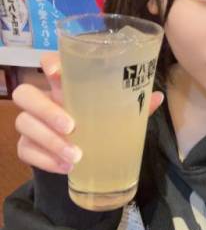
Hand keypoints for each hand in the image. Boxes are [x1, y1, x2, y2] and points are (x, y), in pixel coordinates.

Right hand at [13, 52, 164, 174]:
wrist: (81, 154)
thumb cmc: (98, 122)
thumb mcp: (115, 112)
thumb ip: (133, 104)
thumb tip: (157, 96)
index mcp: (65, 84)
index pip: (48, 63)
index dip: (49, 64)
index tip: (57, 73)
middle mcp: (43, 99)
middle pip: (25, 94)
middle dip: (46, 110)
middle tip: (72, 126)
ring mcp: (32, 123)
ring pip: (24, 123)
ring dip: (50, 140)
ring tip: (76, 156)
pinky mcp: (27, 146)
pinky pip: (25, 150)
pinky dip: (45, 160)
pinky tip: (66, 167)